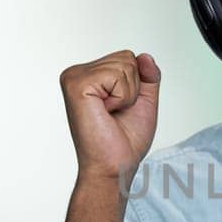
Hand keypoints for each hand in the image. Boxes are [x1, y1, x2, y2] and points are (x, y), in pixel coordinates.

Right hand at [59, 49, 160, 185]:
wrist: (115, 166)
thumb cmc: (125, 140)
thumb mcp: (144, 101)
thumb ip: (148, 76)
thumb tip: (145, 56)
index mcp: (89, 75)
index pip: (127, 57)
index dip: (136, 85)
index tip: (120, 108)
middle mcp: (77, 73)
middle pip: (126, 57)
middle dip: (132, 88)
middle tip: (115, 113)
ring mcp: (74, 77)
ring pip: (124, 65)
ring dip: (127, 95)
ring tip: (110, 114)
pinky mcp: (76, 84)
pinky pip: (116, 75)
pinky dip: (121, 97)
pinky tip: (105, 112)